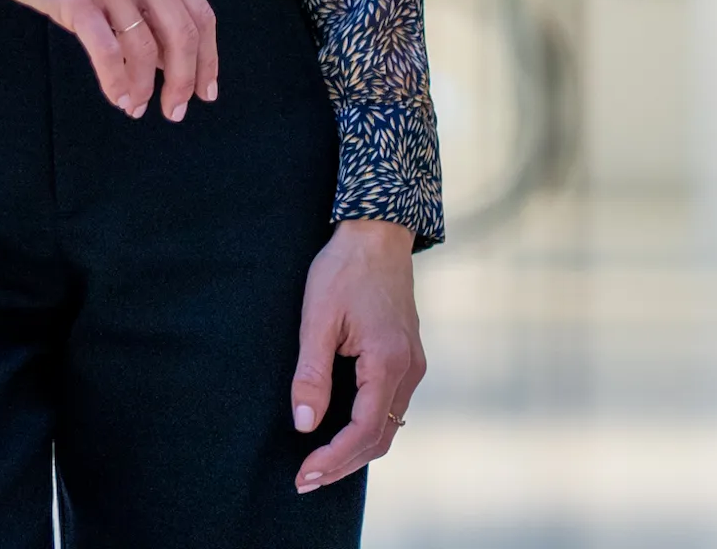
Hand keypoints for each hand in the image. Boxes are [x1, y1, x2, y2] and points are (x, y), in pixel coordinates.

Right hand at [0, 0, 219, 118]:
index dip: (208, 60)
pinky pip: (108, 52)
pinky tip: (116, 97)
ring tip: (135, 108)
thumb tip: (168, 59)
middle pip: (182, 35)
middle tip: (174, 111)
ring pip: (145, 48)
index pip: (201, 15)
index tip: (204, 93)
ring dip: (143, 87)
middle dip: (183, 81)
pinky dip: (116, 82)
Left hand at [291, 218, 424, 490]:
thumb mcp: (317, 319)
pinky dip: (367, 428)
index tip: (304, 473)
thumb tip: (304, 424)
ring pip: (388, 425)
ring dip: (355, 450)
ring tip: (318, 465)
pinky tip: (341, 432)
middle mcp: (409, 370)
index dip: (334, 458)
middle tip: (305, 481)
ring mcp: (412, 365)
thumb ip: (311, 374)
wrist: (377, 235)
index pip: (365, 430)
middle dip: (342, 463)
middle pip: (380, 437)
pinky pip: (390, 406)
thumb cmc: (343, 270)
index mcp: (389, 363)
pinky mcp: (407, 358)